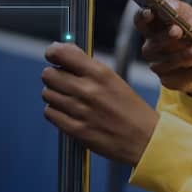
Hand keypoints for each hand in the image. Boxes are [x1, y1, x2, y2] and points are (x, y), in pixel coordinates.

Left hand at [41, 42, 158, 166]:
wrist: (144, 139)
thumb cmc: (130, 109)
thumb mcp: (113, 79)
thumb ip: (88, 67)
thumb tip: (62, 54)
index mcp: (99, 73)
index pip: (61, 53)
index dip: (52, 53)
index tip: (53, 55)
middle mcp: (88, 90)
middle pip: (49, 74)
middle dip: (53, 76)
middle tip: (63, 81)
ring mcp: (80, 110)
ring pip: (47, 94)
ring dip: (54, 94)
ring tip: (68, 99)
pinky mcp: (75, 129)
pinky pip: (50, 113)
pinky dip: (55, 111)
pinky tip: (67, 112)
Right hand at [134, 0, 191, 94]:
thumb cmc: (190, 31)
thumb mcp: (186, 14)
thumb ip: (177, 5)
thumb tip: (170, 5)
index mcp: (151, 29)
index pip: (140, 22)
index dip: (142, 17)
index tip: (151, 12)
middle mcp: (150, 50)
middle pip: (153, 44)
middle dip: (165, 37)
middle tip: (177, 30)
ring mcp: (159, 67)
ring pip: (171, 62)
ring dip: (186, 54)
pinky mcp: (172, 82)